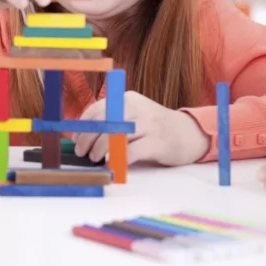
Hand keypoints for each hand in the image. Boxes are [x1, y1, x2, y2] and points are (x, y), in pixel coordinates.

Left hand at [73, 91, 209, 166]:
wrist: (189, 133)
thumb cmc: (155, 127)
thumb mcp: (134, 115)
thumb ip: (113, 121)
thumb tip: (83, 137)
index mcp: (127, 99)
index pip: (97, 110)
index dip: (82, 126)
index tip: (76, 140)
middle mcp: (137, 108)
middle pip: (103, 123)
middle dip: (88, 139)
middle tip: (83, 153)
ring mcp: (148, 124)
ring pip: (114, 137)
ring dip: (100, 150)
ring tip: (95, 159)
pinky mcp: (157, 142)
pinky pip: (131, 152)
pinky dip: (118, 161)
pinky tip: (113, 166)